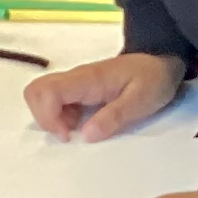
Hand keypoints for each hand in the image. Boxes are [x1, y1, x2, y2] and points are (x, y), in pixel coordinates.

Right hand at [26, 51, 184, 143]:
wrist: (161, 62)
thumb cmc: (153, 80)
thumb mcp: (139, 101)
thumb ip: (114, 117)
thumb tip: (86, 135)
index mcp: (88, 79)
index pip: (47, 91)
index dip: (48, 117)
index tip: (68, 136)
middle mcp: (76, 78)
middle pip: (35, 90)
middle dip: (43, 117)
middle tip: (67, 134)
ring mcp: (76, 83)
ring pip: (42, 95)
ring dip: (50, 118)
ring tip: (75, 130)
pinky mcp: (79, 90)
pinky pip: (56, 101)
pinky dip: (60, 117)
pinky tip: (81, 125)